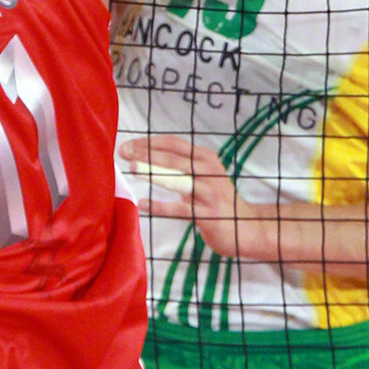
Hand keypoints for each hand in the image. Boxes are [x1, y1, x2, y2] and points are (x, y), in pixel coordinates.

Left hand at [119, 135, 277, 260]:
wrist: (245, 226)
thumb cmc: (216, 200)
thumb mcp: (202, 177)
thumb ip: (180, 167)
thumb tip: (146, 158)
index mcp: (206, 158)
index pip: (174, 144)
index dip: (150, 142)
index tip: (129, 145)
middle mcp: (209, 171)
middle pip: (173, 158)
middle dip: (146, 153)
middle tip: (124, 152)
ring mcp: (209, 192)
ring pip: (177, 179)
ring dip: (154, 173)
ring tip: (133, 169)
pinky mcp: (207, 214)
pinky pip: (179, 209)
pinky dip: (160, 206)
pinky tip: (143, 204)